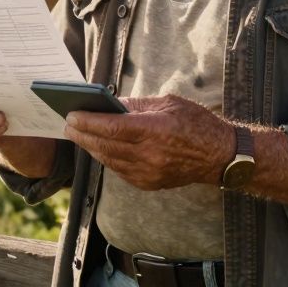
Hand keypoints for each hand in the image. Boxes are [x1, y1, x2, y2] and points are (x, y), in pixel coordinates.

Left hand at [63, 94, 233, 190]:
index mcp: (155, 130)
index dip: (88, 121)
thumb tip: (108, 103)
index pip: (111, 128)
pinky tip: (98, 147)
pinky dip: (106, 157)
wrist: (219, 156)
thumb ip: (136, 105)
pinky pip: (119, 170)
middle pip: (105, 145)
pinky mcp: (149, 183)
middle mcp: (150, 155)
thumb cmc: (196, 123)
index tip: (72, 114)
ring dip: (90, 146)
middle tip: (68, 123)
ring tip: (78, 134)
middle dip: (82, 134)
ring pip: (109, 160)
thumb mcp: (168, 103)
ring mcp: (149, 173)